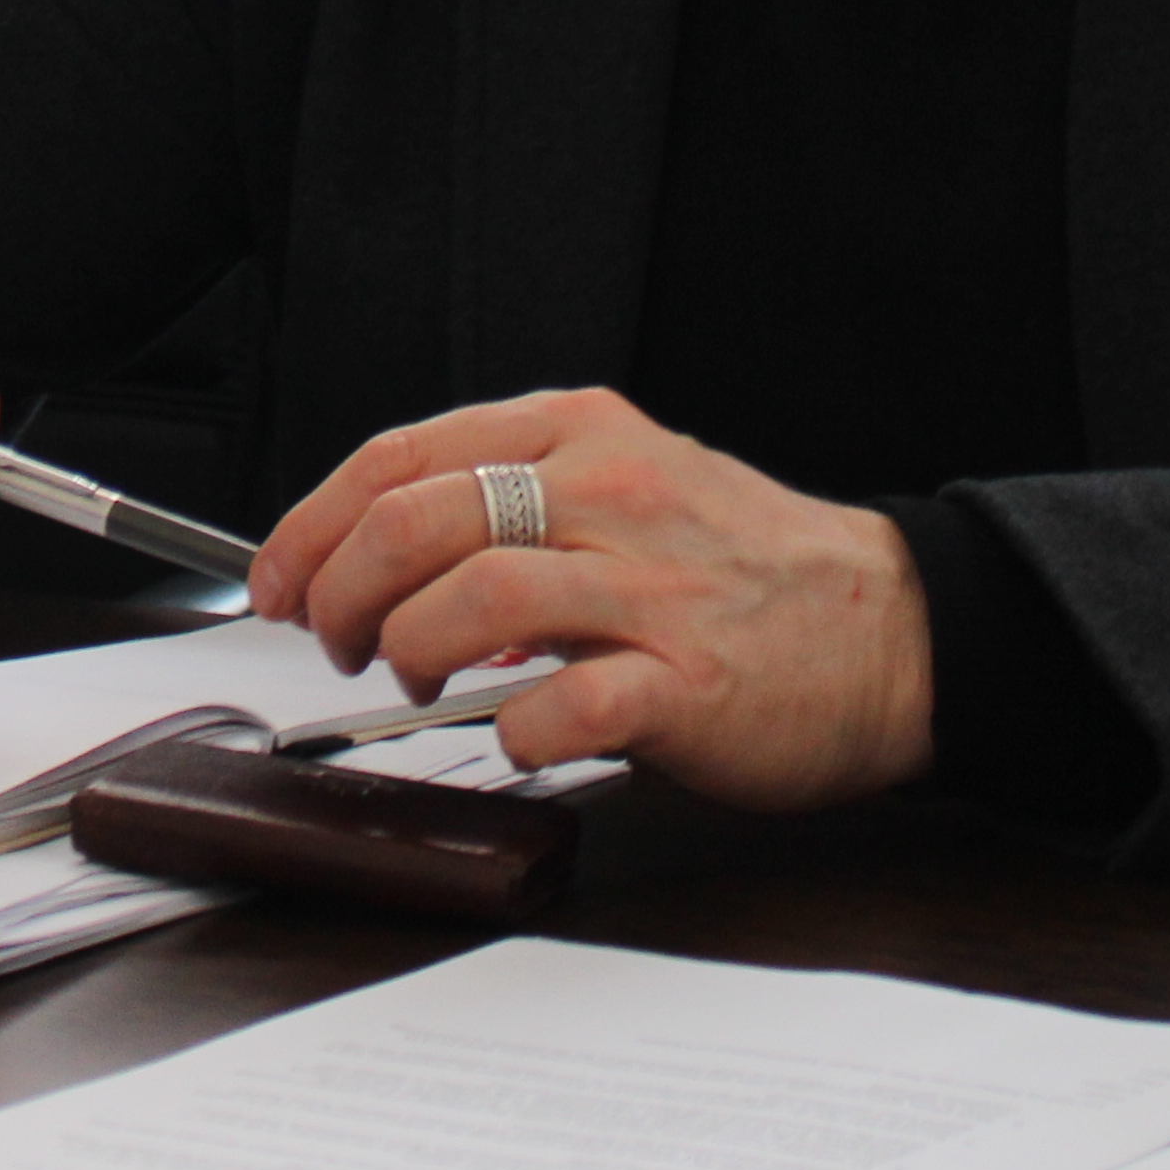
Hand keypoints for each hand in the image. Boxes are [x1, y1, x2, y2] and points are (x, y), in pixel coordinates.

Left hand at [249, 386, 935, 812]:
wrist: (894, 631)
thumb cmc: (748, 570)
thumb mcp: (628, 483)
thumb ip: (517, 501)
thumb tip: (386, 554)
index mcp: (582, 434)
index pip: (400, 457)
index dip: (311, 524)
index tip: (275, 578)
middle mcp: (608, 494)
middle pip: (415, 521)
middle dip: (340, 592)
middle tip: (335, 640)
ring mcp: (648, 588)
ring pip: (471, 598)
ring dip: (410, 649)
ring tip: (416, 679)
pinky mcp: (685, 682)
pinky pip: (561, 705)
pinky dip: (514, 730)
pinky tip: (518, 735)